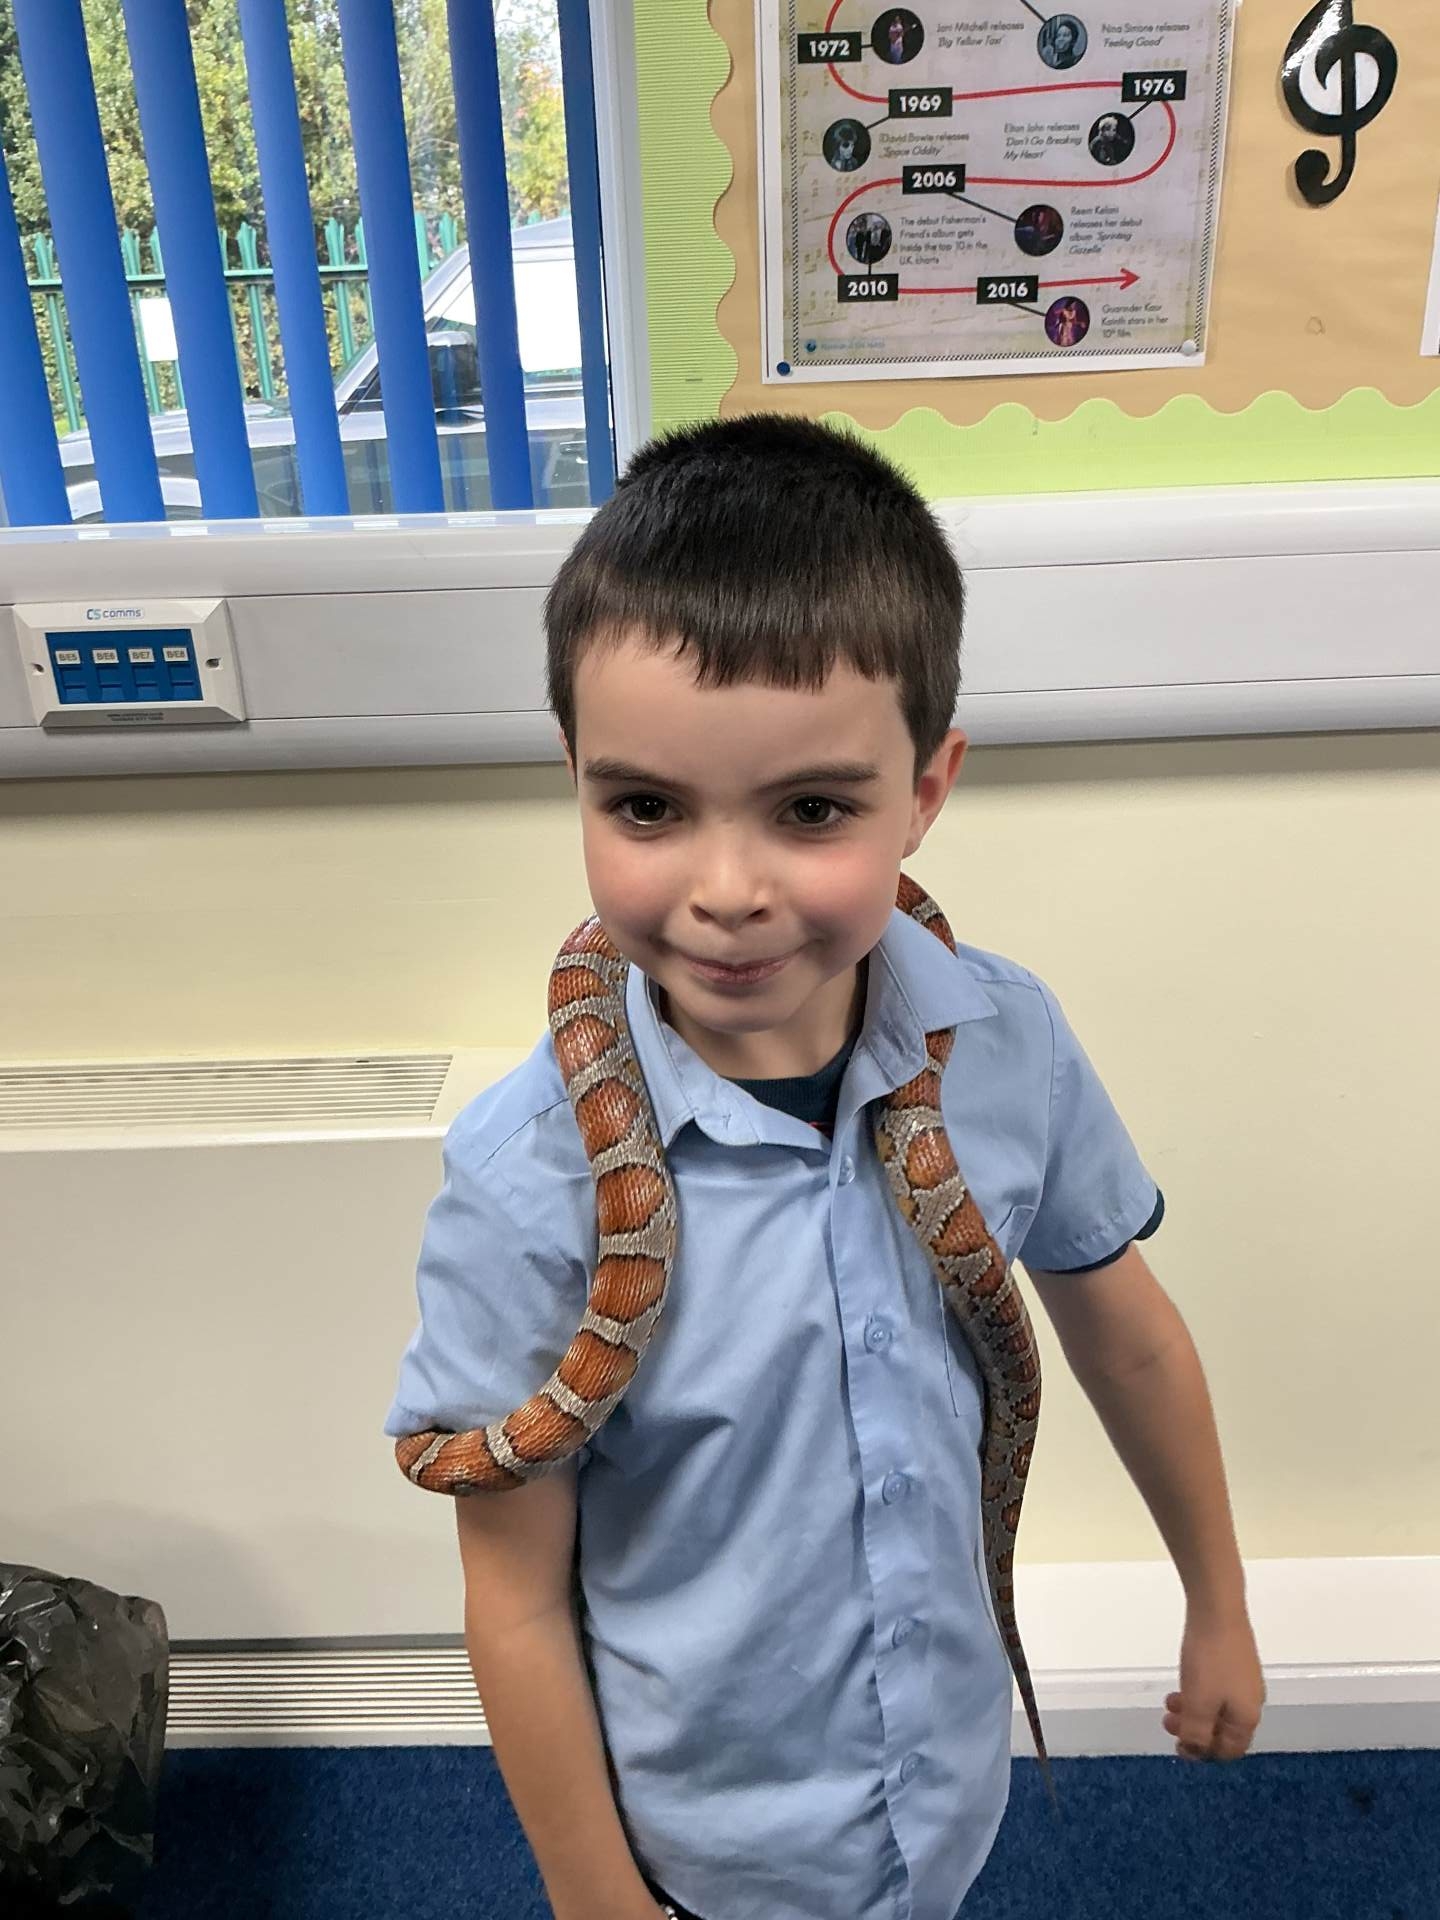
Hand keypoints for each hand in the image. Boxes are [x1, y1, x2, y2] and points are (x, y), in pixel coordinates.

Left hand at [1163, 1605, 1265, 1762]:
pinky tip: (1183, 1683)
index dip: (1204, 1754)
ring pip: (1218, 1708)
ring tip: (1170, 1702)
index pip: (1230, 1751)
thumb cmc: (1208, 1660)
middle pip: (1224, 1730)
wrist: (1218, 1609)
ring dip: (1193, 1711)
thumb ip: (1197, 1732)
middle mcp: (1252, 1702)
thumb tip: (1196, 1751)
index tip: (1179, 1746)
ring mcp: (1245, 1680)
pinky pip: (1217, 1689)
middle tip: (1168, 1722)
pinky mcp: (1235, 1661)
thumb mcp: (1199, 1702)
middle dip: (1195, 1731)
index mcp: (1247, 1717)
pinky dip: (1199, 1694)